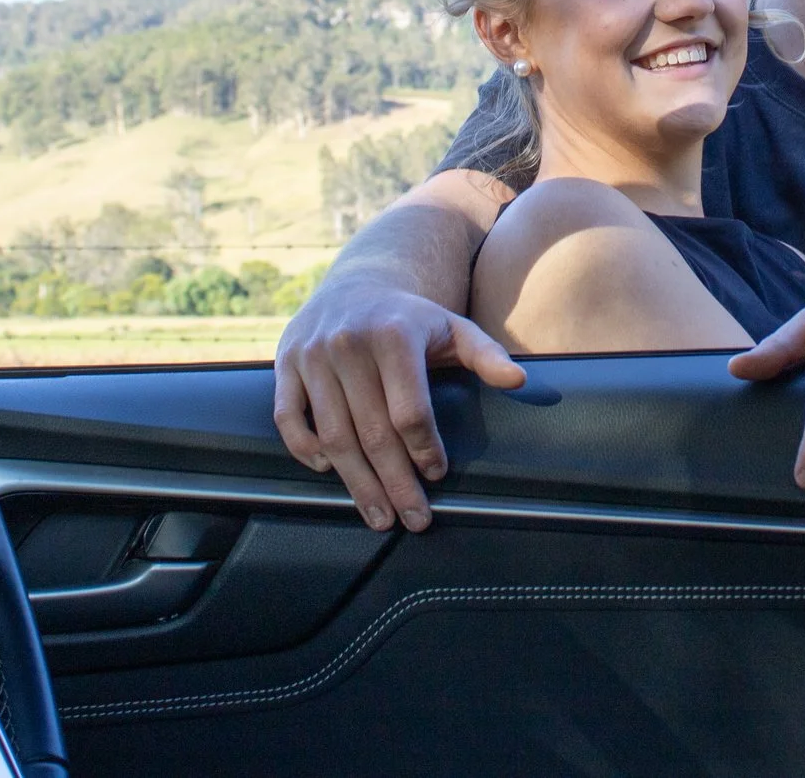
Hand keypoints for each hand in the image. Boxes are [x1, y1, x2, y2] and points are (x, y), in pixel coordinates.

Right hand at [273, 277, 525, 531]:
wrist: (358, 283)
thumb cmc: (412, 319)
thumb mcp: (454, 328)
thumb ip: (486, 355)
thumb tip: (518, 381)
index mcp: (395, 335)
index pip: (409, 411)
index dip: (424, 450)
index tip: (437, 475)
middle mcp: (349, 343)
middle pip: (372, 432)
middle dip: (396, 483)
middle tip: (414, 519)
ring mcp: (313, 354)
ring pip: (332, 434)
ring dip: (357, 483)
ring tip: (379, 516)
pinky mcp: (285, 362)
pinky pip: (288, 417)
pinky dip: (304, 448)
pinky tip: (329, 471)